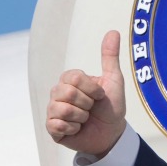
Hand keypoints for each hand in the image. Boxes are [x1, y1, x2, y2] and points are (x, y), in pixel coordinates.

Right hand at [46, 31, 126, 157]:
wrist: (112, 133)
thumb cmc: (111, 107)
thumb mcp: (114, 80)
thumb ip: (110, 56)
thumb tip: (114, 31)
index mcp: (69, 80)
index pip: (74, 78)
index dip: (92, 89)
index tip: (99, 95)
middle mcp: (57, 93)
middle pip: (67, 93)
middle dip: (87, 104)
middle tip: (92, 109)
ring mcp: (53, 110)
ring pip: (63, 110)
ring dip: (82, 118)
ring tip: (85, 119)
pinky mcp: (52, 128)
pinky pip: (57, 125)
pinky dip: (73, 129)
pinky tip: (77, 129)